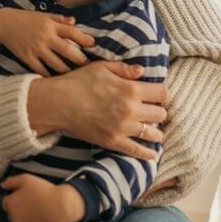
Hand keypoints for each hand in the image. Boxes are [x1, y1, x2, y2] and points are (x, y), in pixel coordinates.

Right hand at [0, 8, 94, 73]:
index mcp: (50, 25)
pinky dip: (49, 75)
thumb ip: (59, 19)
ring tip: (74, 75)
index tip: (93, 44)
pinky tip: (55, 79)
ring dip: (67, 70)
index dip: (84, 39)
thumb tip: (75, 21)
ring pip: (56, 63)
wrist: (3, 23)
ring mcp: (36, 48)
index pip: (72, 32)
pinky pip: (41, 70)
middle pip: (67, 50)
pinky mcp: (27, 57)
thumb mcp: (43, 15)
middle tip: (87, 65)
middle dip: (80, 59)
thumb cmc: (25, 18)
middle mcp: (45, 37)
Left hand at [0, 175, 84, 221]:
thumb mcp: (26, 179)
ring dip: (21, 219)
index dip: (16, 198)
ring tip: (36, 212)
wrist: (62, 205)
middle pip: (11, 213)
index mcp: (10, 203)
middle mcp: (13, 217)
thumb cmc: (45, 191)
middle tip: (33, 203)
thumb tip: (2, 185)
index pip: (6, 202)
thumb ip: (11, 181)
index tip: (26, 196)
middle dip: (18, 208)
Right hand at [28, 60, 167, 160]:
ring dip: (154, 131)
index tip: (155, 96)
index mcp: (130, 89)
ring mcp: (123, 128)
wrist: (57, 103)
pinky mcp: (113, 142)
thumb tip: (142, 71)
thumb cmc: (77, 82)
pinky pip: (138, 152)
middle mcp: (130, 109)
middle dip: (157, 111)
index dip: (161, 94)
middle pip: (161, 114)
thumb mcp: (101, 68)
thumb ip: (124, 69)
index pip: (163, 94)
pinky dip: (147, 153)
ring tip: (149, 129)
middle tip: (150, 111)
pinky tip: (150, 152)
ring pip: (154, 134)